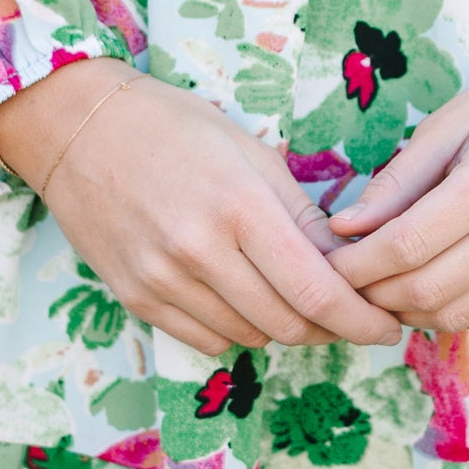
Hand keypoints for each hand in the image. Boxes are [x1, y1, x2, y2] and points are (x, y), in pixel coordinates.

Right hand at [0, 65, 402, 359]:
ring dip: (286, 329)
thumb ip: (302, 217)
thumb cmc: (175, 128)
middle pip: (288, 323)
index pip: (316, 290)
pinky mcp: (136, 298)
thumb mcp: (252, 154)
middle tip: (351, 315)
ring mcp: (162, 280)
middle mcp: (199, 250)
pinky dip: (240, 330)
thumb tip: (352, 269)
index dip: (361, 320)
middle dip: (331, 328)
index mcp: (240, 206)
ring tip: (298, 302)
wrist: (80, 128)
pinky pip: (208, 340)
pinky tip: (247, 301)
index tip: (388, 327)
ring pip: (251, 337)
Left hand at [324, 17, 468, 333]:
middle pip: (429, 288)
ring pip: (456, 312)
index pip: (408, 244)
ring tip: (375, 285)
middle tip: (341, 278)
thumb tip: (345, 228)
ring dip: (404, 310)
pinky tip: (419, 287)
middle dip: (372, 293)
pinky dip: (443, 310)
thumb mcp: (454, 118)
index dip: (356, 264)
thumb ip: (399, 179)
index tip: (325, 260)